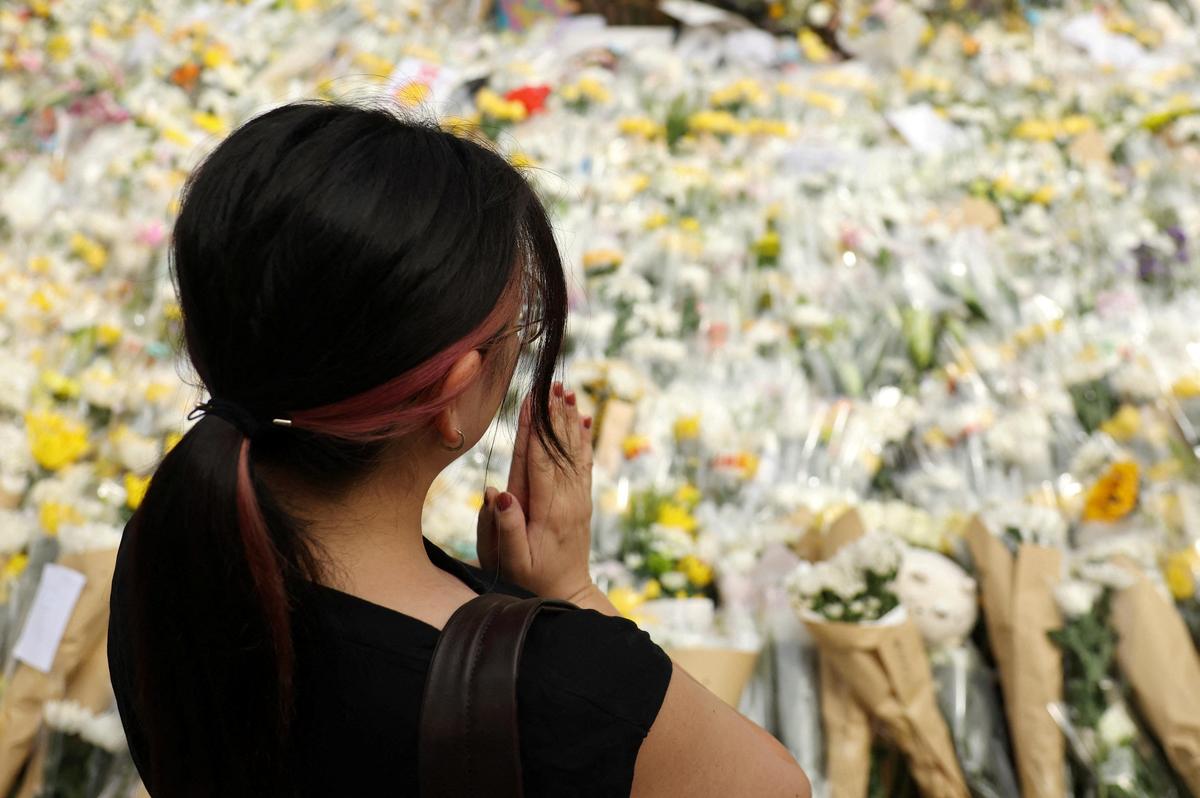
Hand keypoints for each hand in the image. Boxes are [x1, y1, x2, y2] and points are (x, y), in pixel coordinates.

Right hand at [477, 383, 593, 600]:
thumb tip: (498, 492)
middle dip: (554, 415)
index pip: (540, 462)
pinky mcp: (582, 500)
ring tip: (566, 391)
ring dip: (569, 420)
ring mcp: (578, 498)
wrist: (568, 592)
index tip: (532, 402)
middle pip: (559, 449)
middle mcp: (568, 499)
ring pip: (574, 452)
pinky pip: (584, 463)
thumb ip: (505, 528)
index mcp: (549, 510)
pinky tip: (582, 419)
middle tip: (552, 384)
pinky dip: (583, 439)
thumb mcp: (513, 561)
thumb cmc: (532, 578)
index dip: (534, 431)